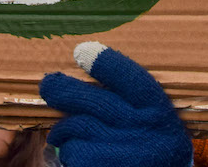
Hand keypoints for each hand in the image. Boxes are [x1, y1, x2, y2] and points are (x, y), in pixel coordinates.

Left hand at [40, 42, 192, 166]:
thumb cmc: (150, 145)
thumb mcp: (153, 120)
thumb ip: (130, 101)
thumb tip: (85, 69)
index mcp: (159, 112)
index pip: (133, 81)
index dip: (105, 64)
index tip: (81, 50)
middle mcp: (145, 133)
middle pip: (96, 103)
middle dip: (65, 91)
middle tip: (48, 85)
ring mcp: (127, 155)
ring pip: (79, 128)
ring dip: (64, 130)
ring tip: (61, 133)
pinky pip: (74, 153)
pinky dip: (68, 151)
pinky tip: (73, 153)